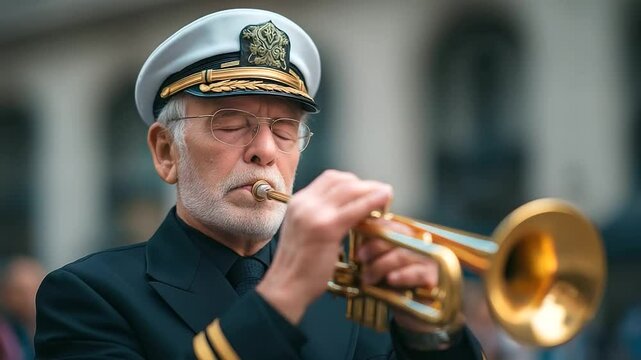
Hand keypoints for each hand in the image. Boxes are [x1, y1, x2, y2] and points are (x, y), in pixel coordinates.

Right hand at [256, 170, 392, 324]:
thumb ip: (320, 218)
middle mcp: (304, 203)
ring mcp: (314, 213)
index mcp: (298, 203)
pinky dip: (373, 201)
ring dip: (372, 191)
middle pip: (342, 180)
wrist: (286, 287)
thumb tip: (346, 211)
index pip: (330, 179)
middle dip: (365, 185)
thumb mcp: (305, 232)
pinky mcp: (326, 227)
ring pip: (350, 189)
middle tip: (381, 196)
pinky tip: (385, 201)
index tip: (366, 191)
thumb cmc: (298, 268)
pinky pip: (355, 209)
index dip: (353, 182)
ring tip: (386, 199)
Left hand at [357, 220, 440, 332]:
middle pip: (395, 236)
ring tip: (367, 278)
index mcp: (406, 237)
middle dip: (373, 246)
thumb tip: (353, 235)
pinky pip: (416, 273)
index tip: (356, 235)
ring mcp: (428, 259)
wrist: (413, 312)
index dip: (372, 229)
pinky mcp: (433, 277)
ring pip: (401, 255)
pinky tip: (390, 280)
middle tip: (361, 258)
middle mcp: (419, 244)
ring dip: (380, 266)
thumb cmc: (394, 286)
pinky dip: (401, 276)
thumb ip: (371, 251)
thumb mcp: (380, 266)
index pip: (389, 225)